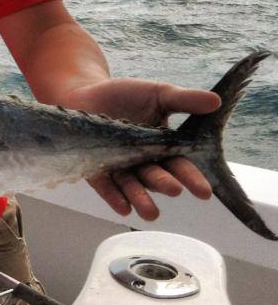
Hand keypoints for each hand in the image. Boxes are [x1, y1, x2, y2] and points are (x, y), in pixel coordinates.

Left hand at [61, 77, 220, 220]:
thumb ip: (184, 100)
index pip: (180, 166)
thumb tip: (215, 101)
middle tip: (175, 190)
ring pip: (132, 186)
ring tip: (150, 212)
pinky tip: (123, 207)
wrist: (87, 92)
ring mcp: (118, 168)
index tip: (204, 191)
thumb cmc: (126, 95)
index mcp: (162, 149)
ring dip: (141, 198)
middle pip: (156, 177)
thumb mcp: (158, 94)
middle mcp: (142, 163)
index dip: (192, 178)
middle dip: (166, 184)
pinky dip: (114, 196)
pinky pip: (105, 186)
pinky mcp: (94, 169)